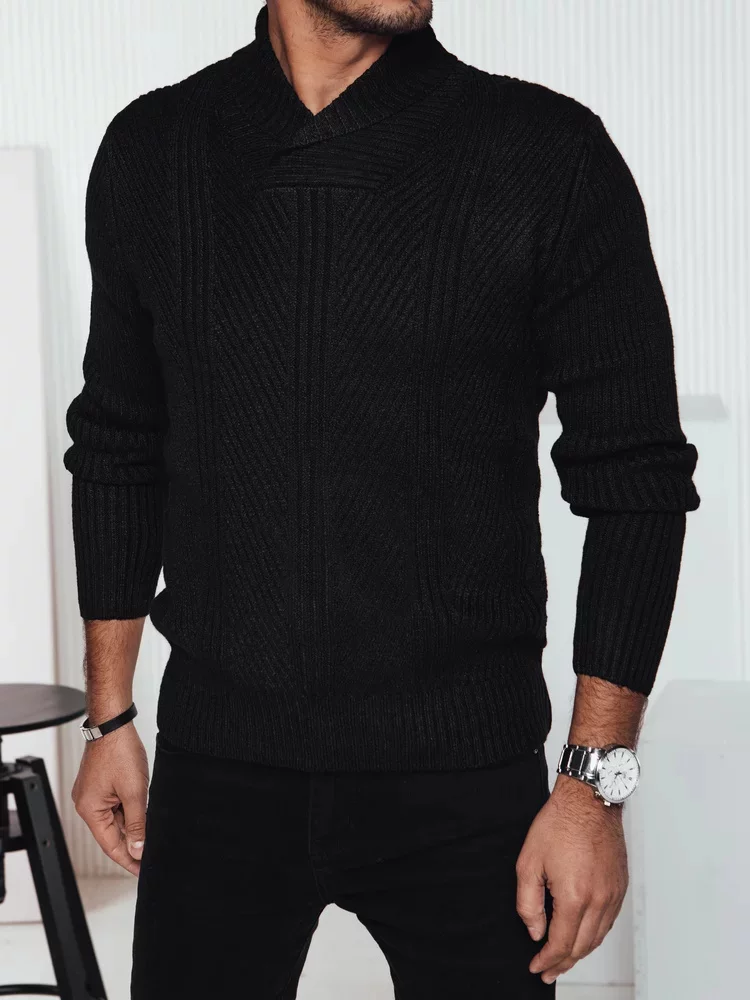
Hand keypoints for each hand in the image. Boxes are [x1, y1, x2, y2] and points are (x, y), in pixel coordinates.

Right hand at [71, 722, 148, 875]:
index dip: (127, 860)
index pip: (110, 845)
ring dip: (132, 826)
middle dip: (132, 844)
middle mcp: (86, 804)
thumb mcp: (135, 792)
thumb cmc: (119, 751)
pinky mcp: (99, 784)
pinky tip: (143, 814)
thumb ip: (137, 823)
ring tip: (151, 834)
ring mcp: (92, 794)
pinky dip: (129, 811)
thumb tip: (138, 848)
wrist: (114, 723)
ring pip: (115, 819)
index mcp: (90, 810)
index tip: (141, 871)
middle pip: (112, 834)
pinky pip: (114, 805)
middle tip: (152, 855)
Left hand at [515, 775, 627, 984]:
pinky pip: (608, 921)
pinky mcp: (621, 886)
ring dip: (580, 952)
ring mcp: (613, 894)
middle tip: (548, 971)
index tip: (537, 967)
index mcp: (575, 896)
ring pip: (598, 937)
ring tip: (563, 959)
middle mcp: (599, 900)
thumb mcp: (529, 861)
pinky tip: (583, 934)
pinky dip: (595, 934)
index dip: (547, 960)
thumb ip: (528, 902)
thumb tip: (535, 931)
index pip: (562, 944)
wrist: (589, 799)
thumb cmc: (559, 823)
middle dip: (563, 963)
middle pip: (582, 947)